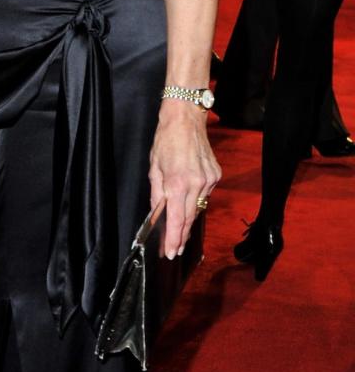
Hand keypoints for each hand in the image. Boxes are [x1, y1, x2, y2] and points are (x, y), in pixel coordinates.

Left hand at [149, 102, 220, 259]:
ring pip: (199, 207)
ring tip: (181, 229)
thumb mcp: (154, 169)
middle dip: (183, 235)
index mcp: (177, 183)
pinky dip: (197, 199)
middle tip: (176, 249)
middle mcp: (196, 184)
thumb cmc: (166, 141)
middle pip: (190, 218)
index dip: (174, 238)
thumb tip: (158, 215)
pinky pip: (205, 194)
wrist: (186, 120)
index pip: (177, 219)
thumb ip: (158, 195)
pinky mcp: (216, 175)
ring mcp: (209, 180)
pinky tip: (189, 198)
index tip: (171, 251)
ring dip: (189, 217)